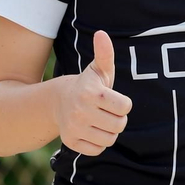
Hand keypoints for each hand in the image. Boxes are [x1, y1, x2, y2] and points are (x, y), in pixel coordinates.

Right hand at [55, 31, 131, 155]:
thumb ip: (105, 53)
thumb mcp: (98, 69)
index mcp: (91, 93)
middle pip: (119, 125)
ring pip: (110, 140)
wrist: (60, 101)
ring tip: (100, 121)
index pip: (125, 107)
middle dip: (118, 119)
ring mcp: (74, 128)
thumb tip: (101, 34)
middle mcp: (80, 112)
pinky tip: (92, 131)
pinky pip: (97, 150)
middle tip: (107, 111)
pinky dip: (98, 143)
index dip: (123, 104)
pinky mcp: (70, 142)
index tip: (113, 99)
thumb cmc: (88, 84)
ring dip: (109, 131)